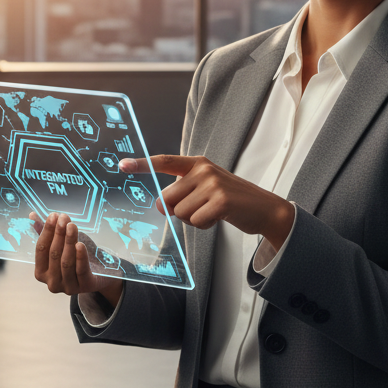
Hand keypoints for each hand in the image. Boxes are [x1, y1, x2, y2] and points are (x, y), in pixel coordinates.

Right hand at [31, 212, 123, 305]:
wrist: (100, 273)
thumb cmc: (76, 257)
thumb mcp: (61, 245)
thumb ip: (46, 233)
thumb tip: (32, 215)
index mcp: (41, 272)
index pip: (41, 249)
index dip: (46, 231)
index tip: (53, 216)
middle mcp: (52, 283)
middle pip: (54, 254)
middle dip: (59, 233)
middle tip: (64, 218)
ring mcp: (68, 287)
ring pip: (66, 262)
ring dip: (69, 241)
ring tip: (72, 226)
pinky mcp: (84, 287)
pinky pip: (80, 270)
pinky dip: (80, 257)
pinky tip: (80, 245)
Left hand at [120, 155, 295, 251]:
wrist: (265, 208)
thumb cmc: (232, 200)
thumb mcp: (207, 188)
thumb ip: (182, 192)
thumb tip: (161, 206)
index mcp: (198, 163)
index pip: (165, 162)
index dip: (142, 164)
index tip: (122, 165)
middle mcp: (203, 169)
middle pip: (168, 197)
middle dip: (179, 210)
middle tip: (201, 208)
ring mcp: (212, 184)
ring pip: (181, 212)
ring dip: (194, 220)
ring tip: (212, 212)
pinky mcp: (221, 201)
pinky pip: (195, 221)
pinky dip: (204, 226)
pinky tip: (218, 218)